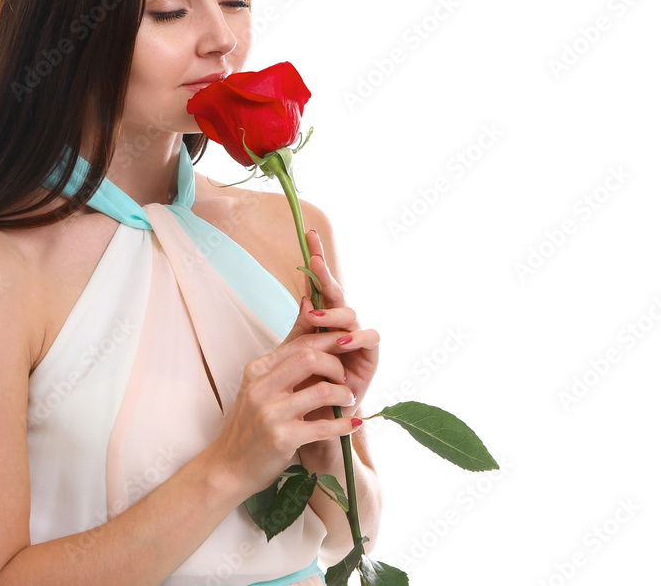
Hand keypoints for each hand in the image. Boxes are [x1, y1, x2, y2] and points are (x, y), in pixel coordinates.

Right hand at [211, 321, 363, 499]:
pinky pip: (323, 427)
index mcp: (257, 370)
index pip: (299, 344)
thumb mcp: (258, 388)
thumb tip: (306, 323)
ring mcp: (270, 413)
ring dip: (343, 395)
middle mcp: (260, 387)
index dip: (329, 342)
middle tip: (346, 379)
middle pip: (310, 358)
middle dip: (337, 366)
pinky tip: (352, 425)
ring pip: (321, 390)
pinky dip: (343, 425)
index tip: (346, 349)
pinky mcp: (281, 438)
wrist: (228, 467)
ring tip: (348, 400)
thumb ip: (282, 363)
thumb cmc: (249, 426)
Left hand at [290, 229, 379, 472]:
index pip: (316, 287)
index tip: (308, 234)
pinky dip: (357, 338)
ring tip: (315, 320)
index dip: (315, 262)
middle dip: (328, 274)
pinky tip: (342, 341)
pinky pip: (372, 340)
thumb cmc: (302, 393)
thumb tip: (304, 297)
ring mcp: (356, 342)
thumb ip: (301, 330)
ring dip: (335, 314)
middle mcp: (340, 328)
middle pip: (337, 293)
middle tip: (315, 262)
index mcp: (318, 323)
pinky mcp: (371, 360)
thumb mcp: (294, 358)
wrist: (315, 431)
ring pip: (352, 314)